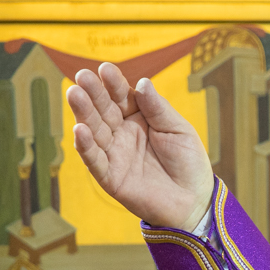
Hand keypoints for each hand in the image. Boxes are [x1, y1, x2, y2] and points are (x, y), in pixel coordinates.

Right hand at [66, 63, 213, 229]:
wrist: (194, 200)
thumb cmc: (188, 162)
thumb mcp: (178, 129)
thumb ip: (158, 108)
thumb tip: (142, 82)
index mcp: (138, 117)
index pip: (121, 96)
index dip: (113, 83)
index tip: (105, 69)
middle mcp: (122, 133)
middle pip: (103, 110)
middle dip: (92, 94)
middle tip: (81, 77)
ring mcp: (115, 154)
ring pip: (94, 131)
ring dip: (83, 114)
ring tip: (74, 95)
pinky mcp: (110, 177)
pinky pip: (95, 161)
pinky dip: (86, 147)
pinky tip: (79, 130)